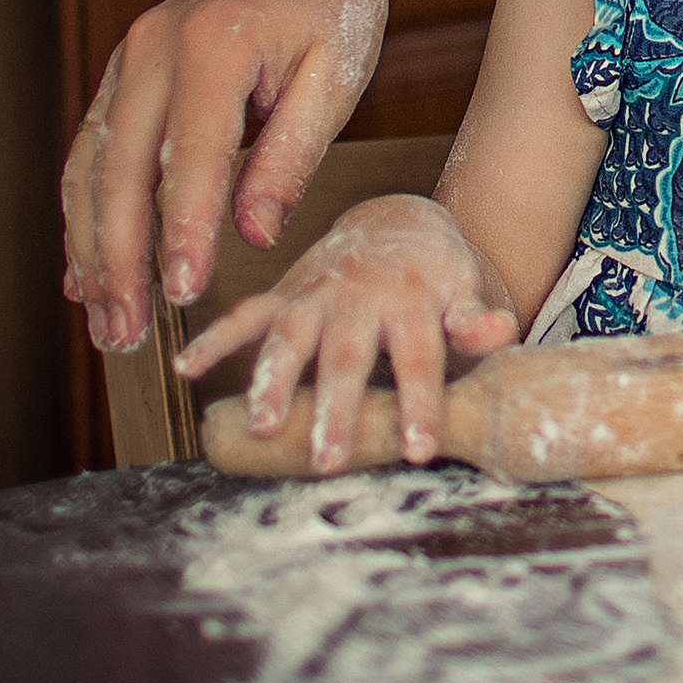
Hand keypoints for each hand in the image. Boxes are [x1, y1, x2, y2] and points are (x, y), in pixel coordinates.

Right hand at [62, 0, 393, 357]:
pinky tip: (86, 270)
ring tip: (105, 321)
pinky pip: (92, 153)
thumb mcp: (336, 77)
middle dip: (119, 260)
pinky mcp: (123, 74)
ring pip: (90, 169)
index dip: (183, 231)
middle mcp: (154, 50)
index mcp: (214, 47)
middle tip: (126, 334)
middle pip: (119, 172)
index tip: (183, 294)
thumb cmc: (332, 5)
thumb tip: (254, 235)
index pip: (190, 158)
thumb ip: (291, 156)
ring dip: (91, 250)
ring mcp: (128, 59)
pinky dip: (85, 215)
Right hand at [175, 197, 516, 473]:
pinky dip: (215, 338)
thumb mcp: (466, 290)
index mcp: (413, 298)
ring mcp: (316, 292)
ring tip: (260, 426)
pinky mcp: (284, 292)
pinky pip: (244, 314)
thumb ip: (475, 317)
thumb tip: (498, 330)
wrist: (398, 221)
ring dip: (272, 380)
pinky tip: (185, 368)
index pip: (418, 357)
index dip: (418, 403)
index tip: (418, 450)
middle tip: (328, 461)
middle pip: (346, 355)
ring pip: (288, 337)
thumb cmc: (437, 275)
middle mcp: (360, 295)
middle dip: (335, 407)